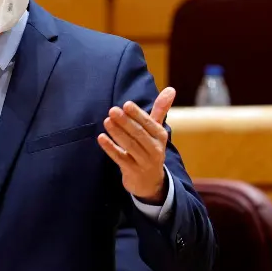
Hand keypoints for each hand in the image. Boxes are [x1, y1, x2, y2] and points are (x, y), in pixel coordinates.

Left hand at [98, 87, 175, 202]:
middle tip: (112, 110)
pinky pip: (120, 158)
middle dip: (126, 122)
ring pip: (130, 146)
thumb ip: (160, 109)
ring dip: (117, 133)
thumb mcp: (156, 130)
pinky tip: (101, 138)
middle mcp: (155, 149)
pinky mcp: (132, 171)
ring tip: (106, 121)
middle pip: (139, 134)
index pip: (149, 124)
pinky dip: (110, 148)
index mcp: (160, 136)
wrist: (150, 182)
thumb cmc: (151, 148)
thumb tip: (171, 88)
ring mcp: (144, 162)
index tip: (126, 104)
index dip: (138, 115)